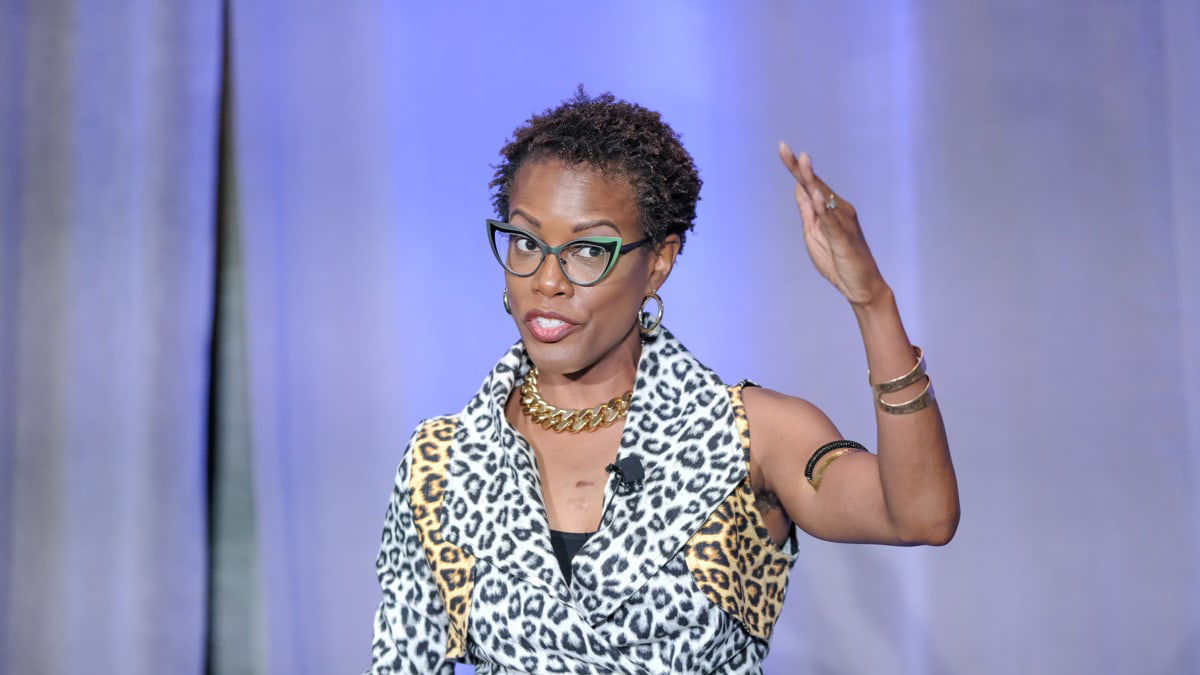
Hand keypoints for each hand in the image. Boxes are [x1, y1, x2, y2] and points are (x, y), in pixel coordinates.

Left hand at [778, 141, 888, 306]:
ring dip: (812, 179)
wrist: (861, 287)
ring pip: (825, 196)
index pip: (809, 184)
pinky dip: (824, 207)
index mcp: (828, 209)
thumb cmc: (839, 261)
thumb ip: (807, 210)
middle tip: (784, 148)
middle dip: (799, 167)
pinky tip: (816, 195)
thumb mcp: (813, 232)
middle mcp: (838, 210)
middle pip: (815, 184)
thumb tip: (799, 186)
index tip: (782, 148)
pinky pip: (833, 221)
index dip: (795, 167)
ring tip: (802, 162)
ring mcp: (843, 223)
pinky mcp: (845, 238)